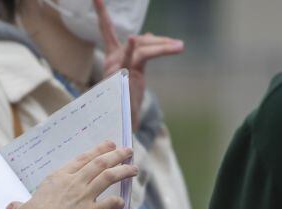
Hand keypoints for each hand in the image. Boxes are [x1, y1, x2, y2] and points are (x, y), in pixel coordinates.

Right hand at [6, 140, 135, 208]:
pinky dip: (118, 203)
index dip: (98, 150)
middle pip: (100, 163)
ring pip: (109, 177)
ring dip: (123, 171)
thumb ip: (20, 206)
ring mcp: (84, 195)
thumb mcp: (22, 208)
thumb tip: (11, 208)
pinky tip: (123, 203)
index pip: (82, 159)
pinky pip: (110, 204)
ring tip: (134, 169)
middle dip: (116, 155)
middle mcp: (74, 182)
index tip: (109, 144)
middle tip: (127, 151)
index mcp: (58, 177)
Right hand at [94, 0, 183, 129]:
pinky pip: (134, 58)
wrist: (121, 121)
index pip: (106, 30)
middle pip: (138, 41)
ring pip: (142, 48)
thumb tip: (150, 34)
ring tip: (179, 48)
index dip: (101, 13)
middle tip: (178, 46)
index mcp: (113, 58)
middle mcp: (113, 59)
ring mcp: (117, 66)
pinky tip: (139, 39)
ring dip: (162, 48)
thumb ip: (140, 52)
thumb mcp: (134, 72)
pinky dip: (140, 49)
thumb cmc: (126, 99)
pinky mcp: (124, 74)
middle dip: (158, 43)